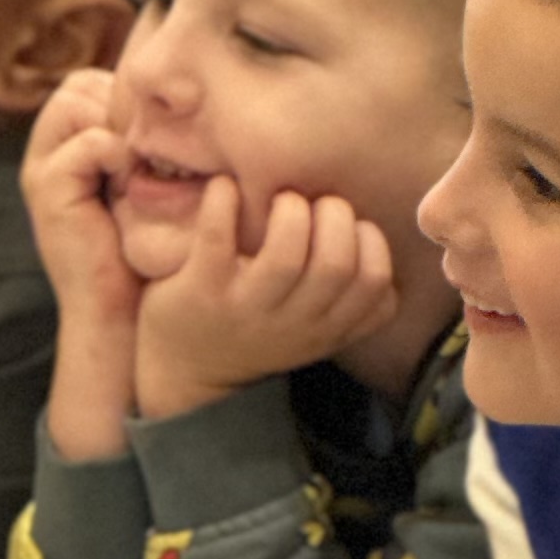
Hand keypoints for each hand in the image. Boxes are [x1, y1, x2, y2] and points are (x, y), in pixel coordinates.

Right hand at [25, 69, 146, 459]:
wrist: (122, 316)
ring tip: (147, 167)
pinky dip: (119, 156)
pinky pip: (88, 143)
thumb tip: (200, 97)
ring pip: (80, 101)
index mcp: (69, 145)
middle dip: (127, 108)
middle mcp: (47, 151)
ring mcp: (42, 169)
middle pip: (83, 84)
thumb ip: (157, 144)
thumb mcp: (155, 186)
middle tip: (158, 148)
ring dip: (124, 128)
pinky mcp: (48, 190)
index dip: (133, 98)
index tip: (167, 135)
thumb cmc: (150, 251)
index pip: (95, 81)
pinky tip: (136, 185)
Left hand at [132, 179, 397, 421]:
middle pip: (336, 264)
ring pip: (285, 255)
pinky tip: (226, 189)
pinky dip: (223, 200)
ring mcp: (245, 308)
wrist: (184, 370)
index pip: (375, 289)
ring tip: (279, 201)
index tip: (350, 229)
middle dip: (335, 216)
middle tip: (315, 206)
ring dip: (289, 210)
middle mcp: (291, 324)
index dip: (372, 245)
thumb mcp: (310, 331)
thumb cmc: (256, 330)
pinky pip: (217, 236)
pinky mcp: (202, 289)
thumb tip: (368, 234)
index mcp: (325, 330)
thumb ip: (343, 299)